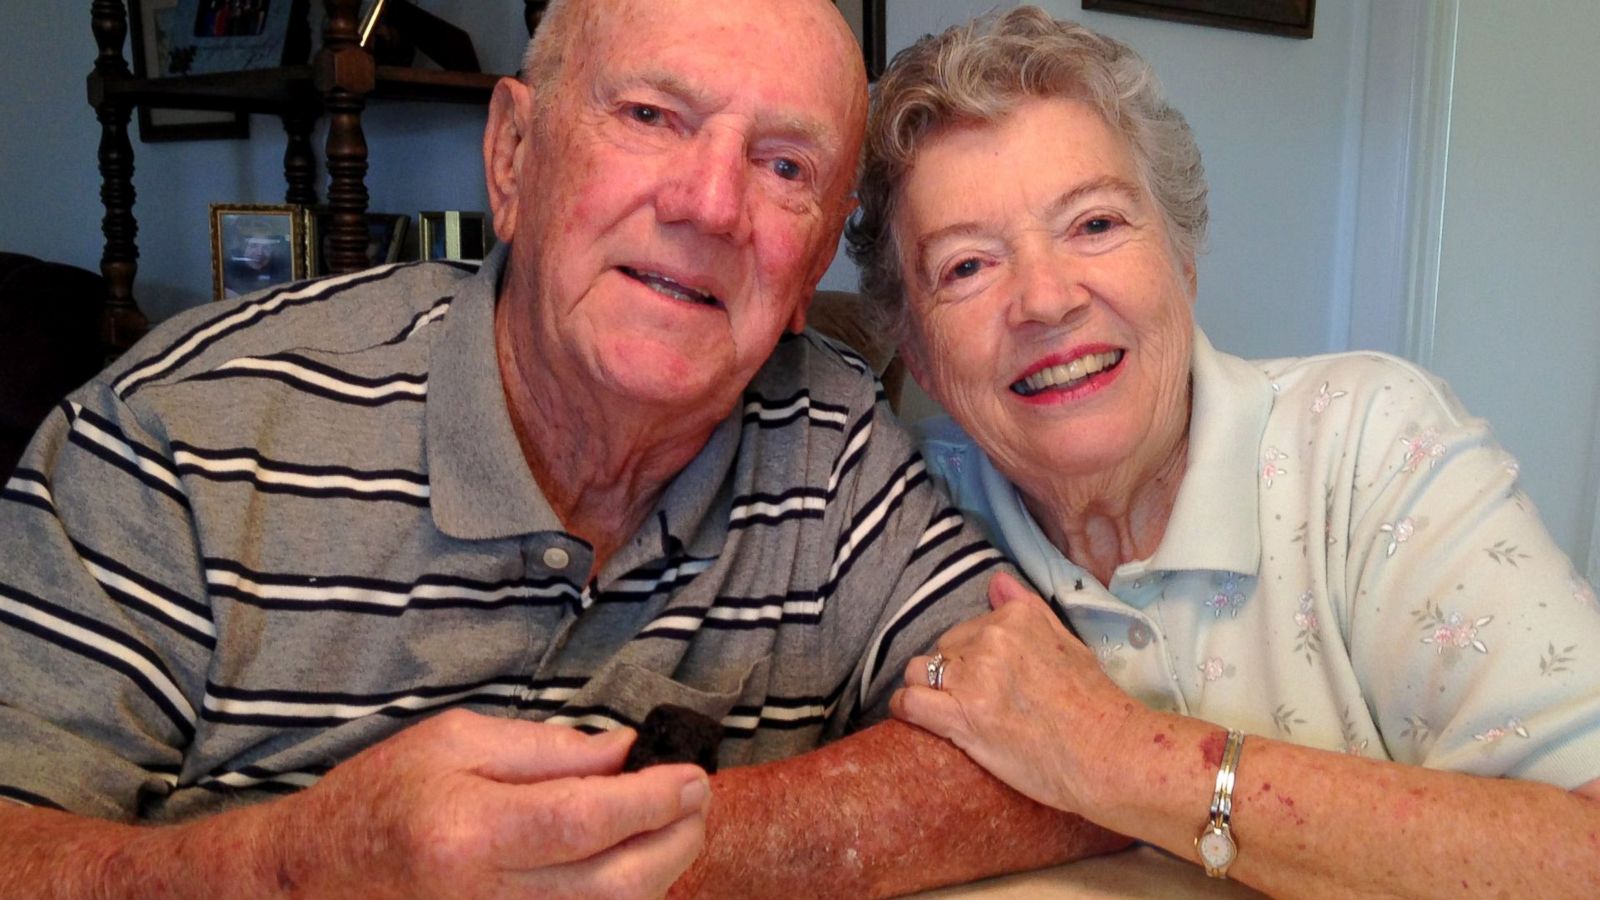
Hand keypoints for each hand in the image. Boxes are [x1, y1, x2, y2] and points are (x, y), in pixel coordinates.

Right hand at [276, 709, 709, 898]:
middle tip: (696, 799)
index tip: (692, 774)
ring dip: (660, 873)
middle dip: (676, 840)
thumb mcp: (456, 741)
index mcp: (469, 834)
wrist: (315, 876)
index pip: (587, 821)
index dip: (654, 800)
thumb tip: (627, 752)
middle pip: (617, 885)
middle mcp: (485, 899)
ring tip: (671, 825)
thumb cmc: (382, 798)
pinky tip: (630, 863)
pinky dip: (622, 898)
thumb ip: (549, 748)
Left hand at [891, 572, 1146, 817]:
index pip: (968, 628)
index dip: (972, 657)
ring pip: (920, 671)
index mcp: (1016, 619)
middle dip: (953, 673)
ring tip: (946, 711)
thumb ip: (1026, 609)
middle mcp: (991, 640)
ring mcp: (974, 677)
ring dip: (927, 689)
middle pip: (943, 650)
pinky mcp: (961, 716)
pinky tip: (913, 718)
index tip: (988, 681)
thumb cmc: (1094, 704)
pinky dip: (905, 709)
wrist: (1108, 754)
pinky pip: (909, 701)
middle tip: (977, 703)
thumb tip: (996, 580)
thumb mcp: (1067, 643)